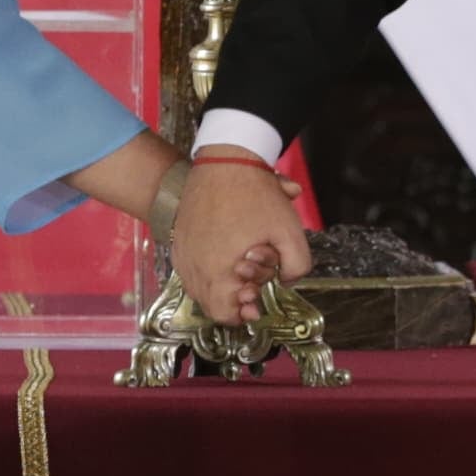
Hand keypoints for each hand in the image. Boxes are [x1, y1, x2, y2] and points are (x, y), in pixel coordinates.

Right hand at [168, 154, 309, 325]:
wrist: (225, 161)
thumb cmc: (255, 195)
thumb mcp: (290, 232)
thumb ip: (296, 267)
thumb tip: (285, 280)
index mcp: (218, 271)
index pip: (224, 314)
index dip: (242, 313)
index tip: (255, 300)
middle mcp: (193, 267)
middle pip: (211, 303)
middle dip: (233, 297)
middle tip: (250, 279)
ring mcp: (182, 254)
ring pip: (199, 286)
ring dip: (220, 283)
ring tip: (239, 263)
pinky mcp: (178, 240)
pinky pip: (190, 267)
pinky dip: (207, 268)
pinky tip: (224, 251)